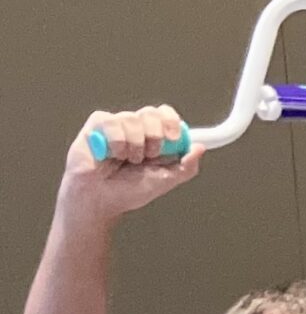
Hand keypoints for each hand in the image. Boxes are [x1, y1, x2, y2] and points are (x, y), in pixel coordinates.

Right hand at [61, 107, 201, 222]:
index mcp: (154, 138)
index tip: (173, 138)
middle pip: (152, 113)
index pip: (166, 114)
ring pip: (132, 118)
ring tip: (126, 160)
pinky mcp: (97, 125)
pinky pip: (111, 121)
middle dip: (154, 137)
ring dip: (133, 146)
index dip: (171, 122)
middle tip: (147, 156)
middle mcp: (137, 128)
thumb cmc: (128, 190)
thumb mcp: (165, 181)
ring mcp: (117, 125)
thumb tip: (200, 148)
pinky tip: (110, 154)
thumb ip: (186, 166)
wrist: (102, 200)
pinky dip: (115, 142)